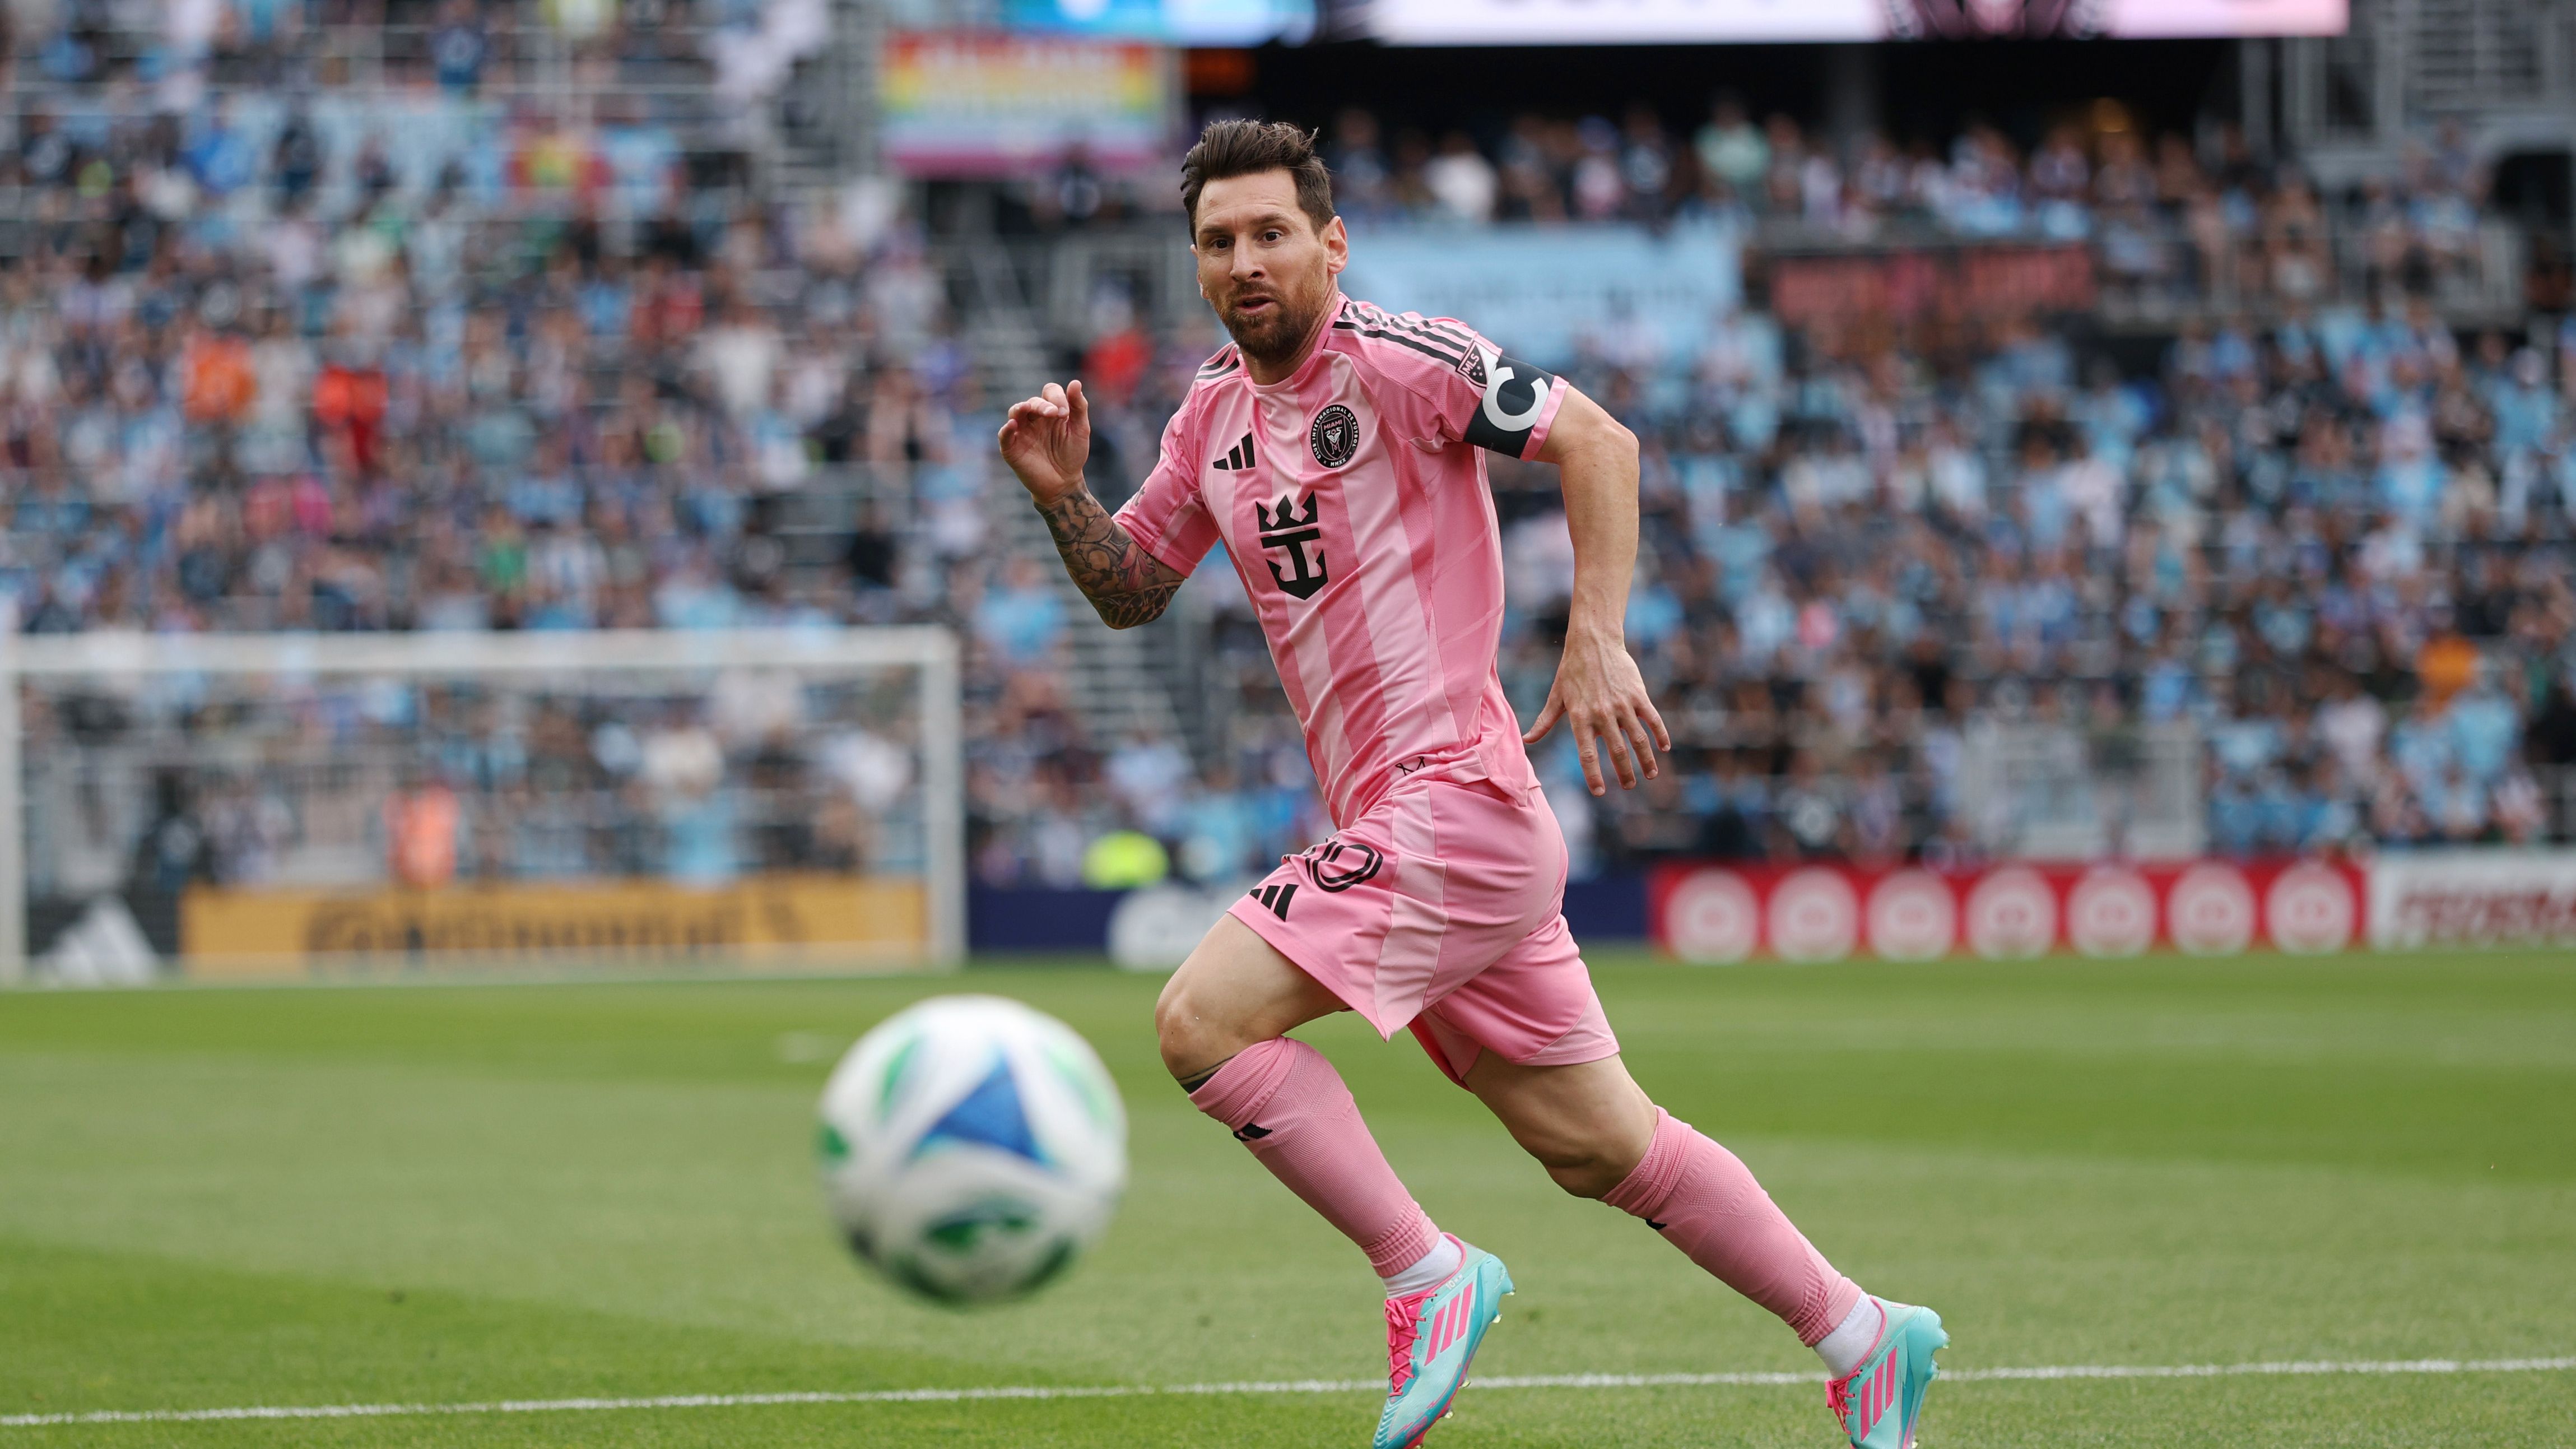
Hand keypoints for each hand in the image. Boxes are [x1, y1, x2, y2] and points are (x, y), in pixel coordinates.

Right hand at [997, 380, 1090, 504]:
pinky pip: (1004, 435)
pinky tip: (1013, 425)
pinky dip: (1006, 429)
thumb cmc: (1071, 455)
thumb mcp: (1079, 430)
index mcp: (1051, 411)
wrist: (1064, 483)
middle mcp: (1034, 418)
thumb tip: (1075, 382)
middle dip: (1043, 405)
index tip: (1065, 413)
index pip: (1049, 391)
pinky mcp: (1012, 447)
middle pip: (1033, 401)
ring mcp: (1022, 432)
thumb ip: (1078, 407)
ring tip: (1028, 408)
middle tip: (1054, 414)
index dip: (1057, 397)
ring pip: (1015, 412)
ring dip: (1022, 408)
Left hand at [1523, 625, 1670, 794]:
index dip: (1593, 775)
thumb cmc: (1572, 670)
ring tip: (1650, 775)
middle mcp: (1602, 713)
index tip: (1600, 792)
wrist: (1593, 641)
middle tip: (1629, 786)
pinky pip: (1653, 719)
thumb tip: (1526, 741)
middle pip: (1617, 752)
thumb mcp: (1556, 697)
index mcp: (1580, 717)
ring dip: (1646, 761)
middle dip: (1625, 774)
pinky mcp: (1638, 694)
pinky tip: (1664, 749)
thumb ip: (1544, 722)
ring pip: (1638, 739)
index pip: (1587, 754)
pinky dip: (1660, 735)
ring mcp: (1622, 704)